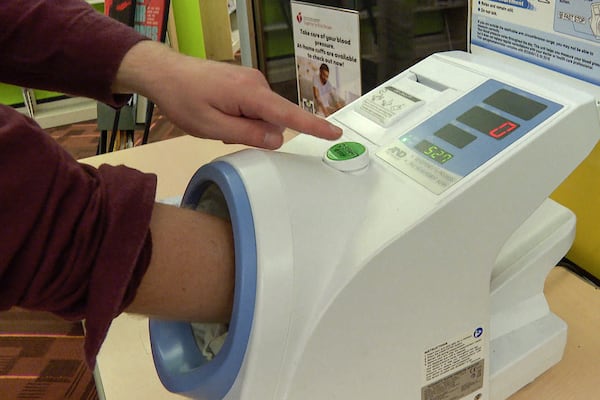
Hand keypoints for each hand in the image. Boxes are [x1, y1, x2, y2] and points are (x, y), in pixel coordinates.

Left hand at [113, 41, 342, 148]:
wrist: (164, 72)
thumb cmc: (184, 100)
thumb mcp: (212, 126)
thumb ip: (247, 134)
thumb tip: (278, 139)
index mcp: (250, 93)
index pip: (288, 114)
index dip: (313, 126)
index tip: (335, 133)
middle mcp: (257, 83)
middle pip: (275, 118)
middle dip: (257, 131)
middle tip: (223, 132)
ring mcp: (251, 80)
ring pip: (264, 114)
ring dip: (247, 124)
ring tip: (218, 120)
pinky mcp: (245, 82)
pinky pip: (255, 106)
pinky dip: (242, 115)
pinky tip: (220, 113)